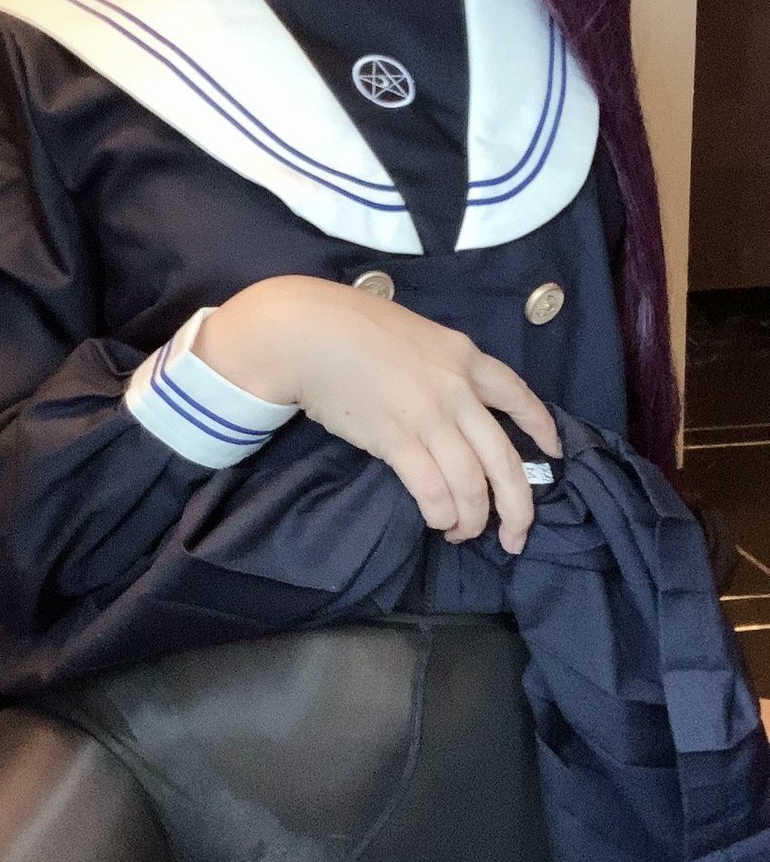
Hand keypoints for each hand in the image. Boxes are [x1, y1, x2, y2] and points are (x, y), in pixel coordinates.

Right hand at [217, 276, 562, 555]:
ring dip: (473, 520)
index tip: (554, 454)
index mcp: (465, 357)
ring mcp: (429, 417)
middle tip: (519, 535)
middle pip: (504, 460)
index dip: (541, 429)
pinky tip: (440, 522)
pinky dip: (442, 514)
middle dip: (518, 506)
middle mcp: (458, 390)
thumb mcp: (416, 332)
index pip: (519, 396)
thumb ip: (441, 365)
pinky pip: (433, 490)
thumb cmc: (352, 325)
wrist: (307, 332)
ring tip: (465, 532)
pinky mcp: (396, 440)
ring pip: (471, 485)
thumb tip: (450, 402)